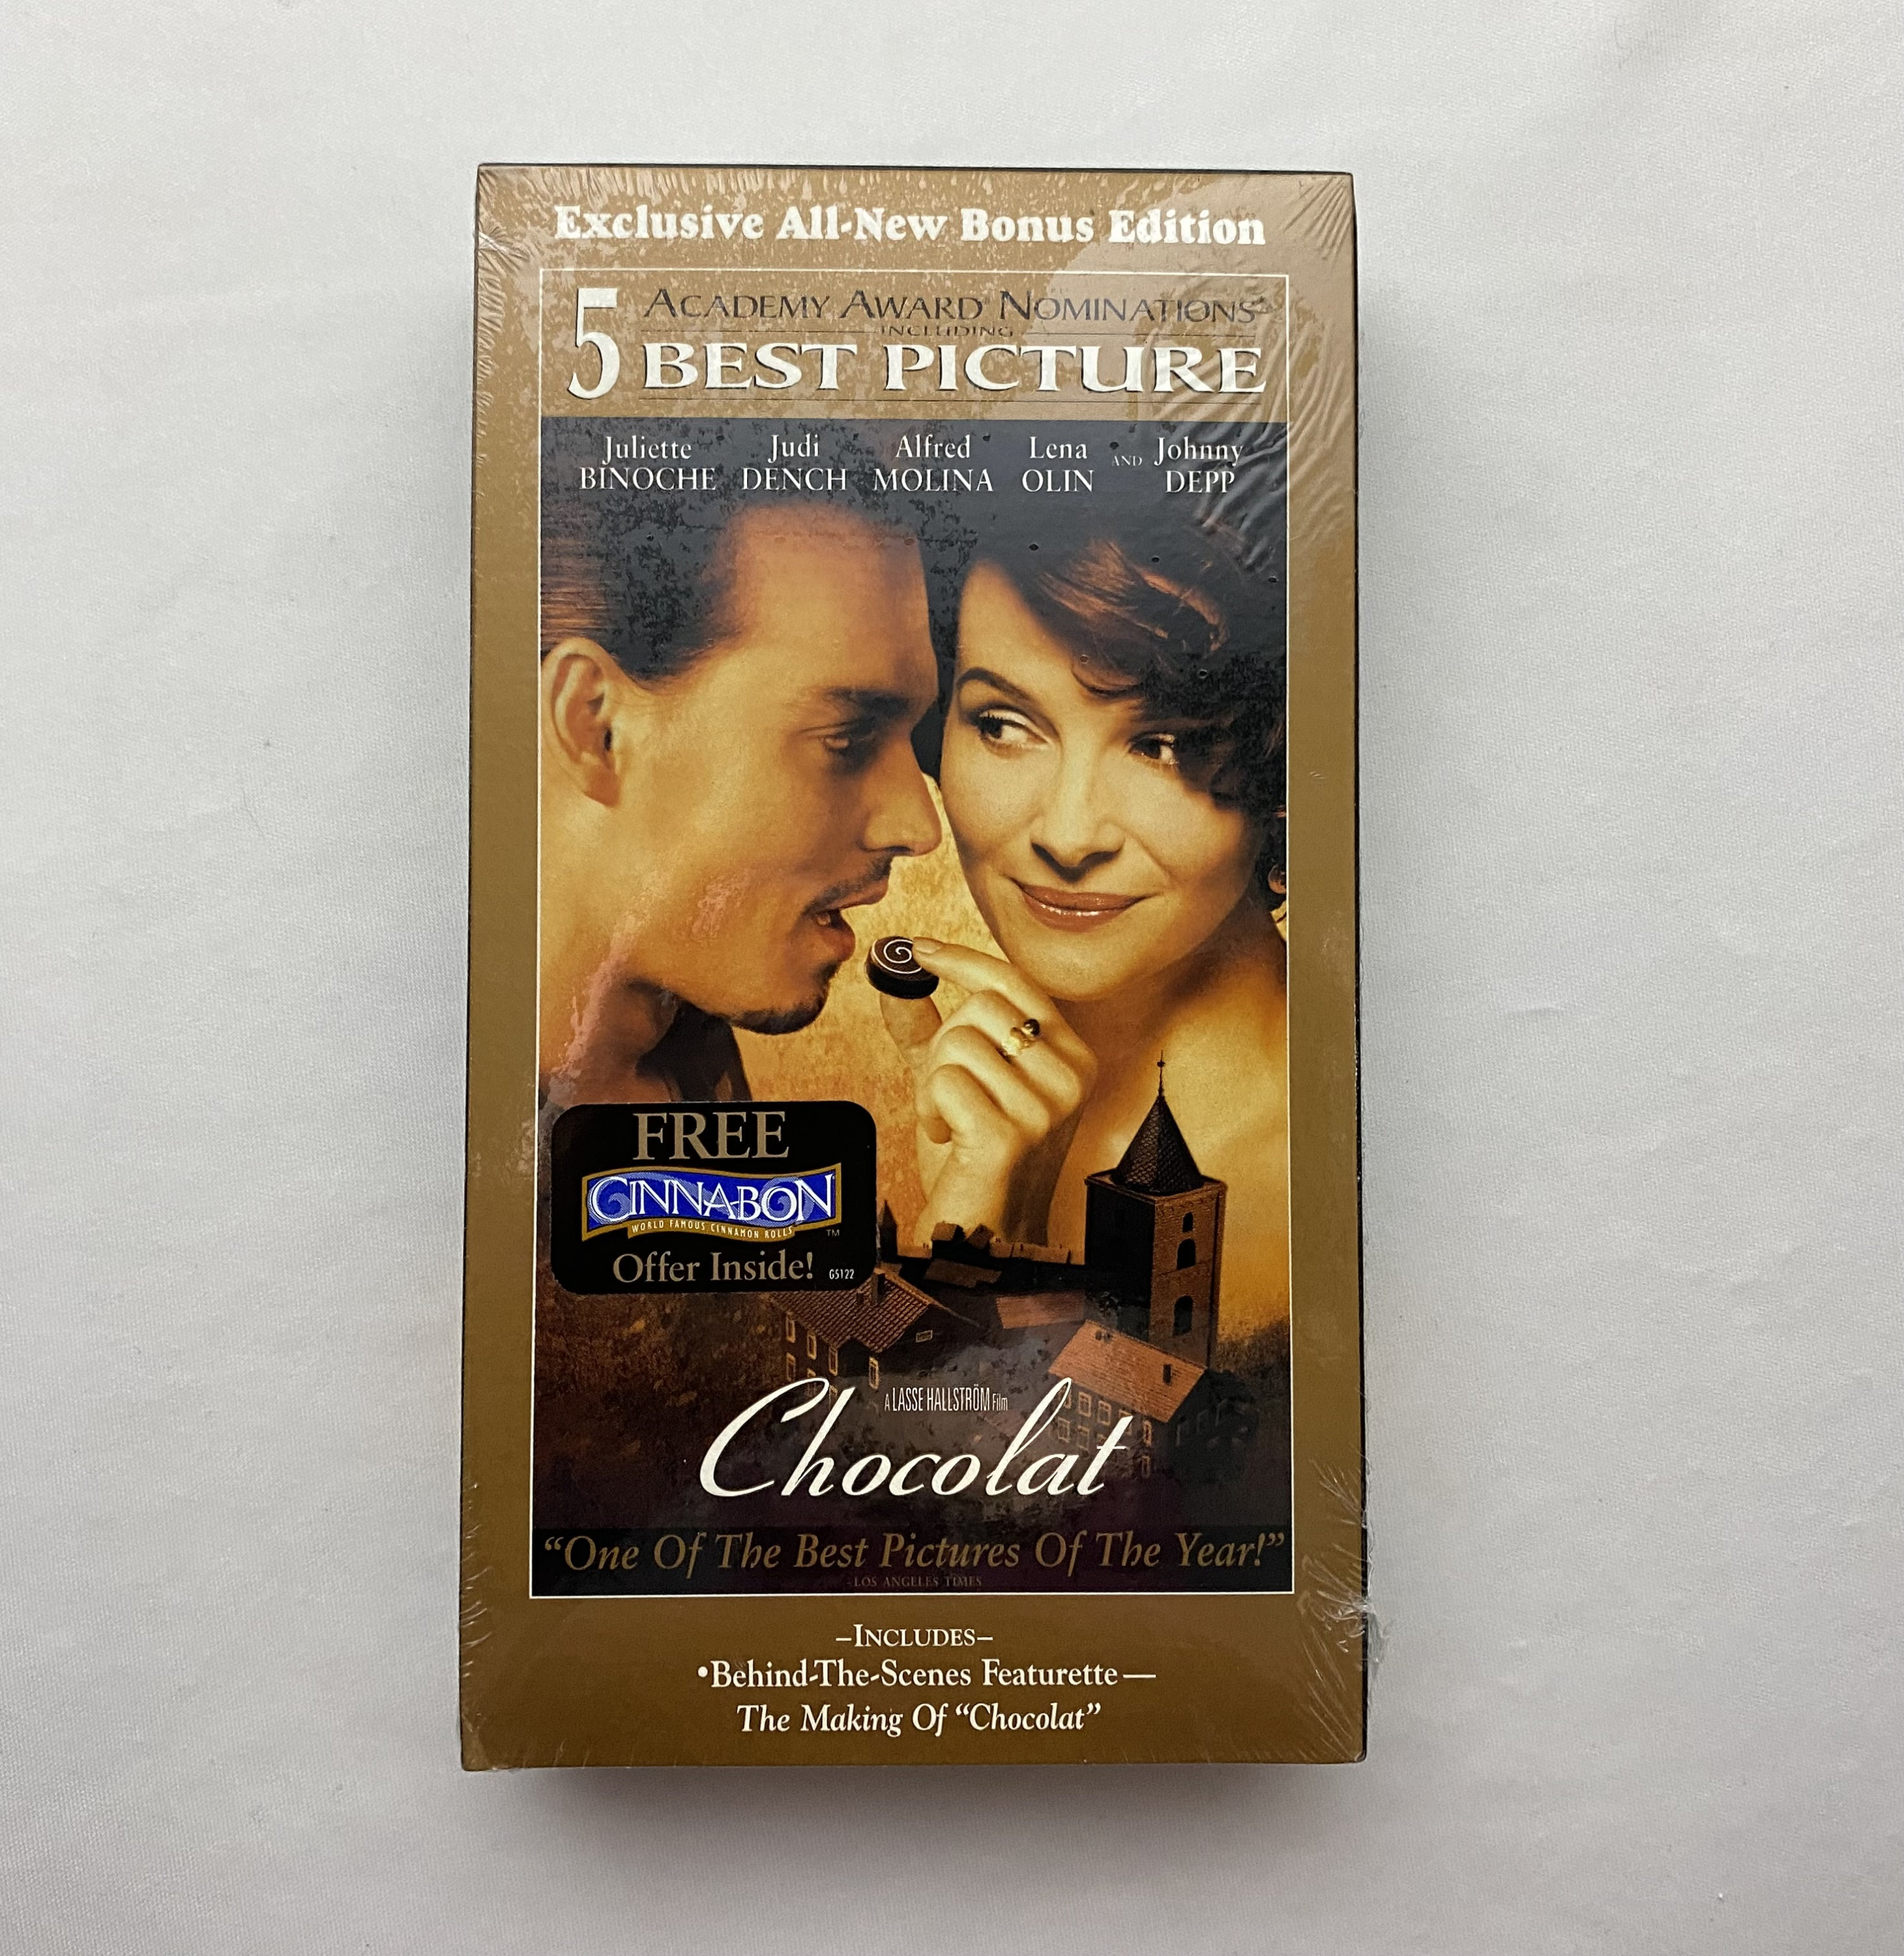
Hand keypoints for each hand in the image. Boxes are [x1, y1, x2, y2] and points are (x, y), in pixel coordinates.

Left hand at [876, 939, 1096, 1243]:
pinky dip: (930, 1108)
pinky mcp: (1011, 1135)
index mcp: (1072, 1055)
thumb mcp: (959, 1078)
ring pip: (958, 1041)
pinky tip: (949, 1138)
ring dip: (933, 1083)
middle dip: (943, 1044)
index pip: (1016, 981)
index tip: (919, 948)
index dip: (963, 959)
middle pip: (980, 1007)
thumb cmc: (976, 1153)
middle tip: (947, 1092)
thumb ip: (929, 1027)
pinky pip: (944, 1080)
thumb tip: (891, 973)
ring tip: (950, 1120)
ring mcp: (1046, 1107)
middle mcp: (1072, 1076)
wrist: (986, 1232)